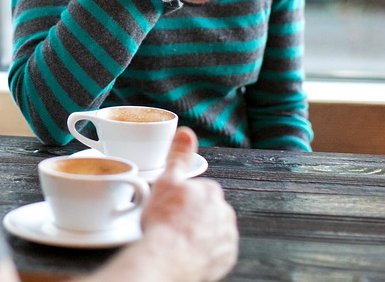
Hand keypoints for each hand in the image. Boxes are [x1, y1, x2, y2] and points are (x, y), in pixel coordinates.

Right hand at [140, 127, 238, 281]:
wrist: (169, 258)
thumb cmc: (166, 221)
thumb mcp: (167, 179)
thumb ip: (179, 156)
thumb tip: (186, 132)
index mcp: (212, 191)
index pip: (198, 190)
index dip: (181, 197)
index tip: (169, 206)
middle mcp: (225, 214)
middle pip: (205, 210)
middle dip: (191, 215)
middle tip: (171, 223)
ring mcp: (227, 238)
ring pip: (211, 230)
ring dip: (198, 232)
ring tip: (177, 239)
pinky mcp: (226, 260)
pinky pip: (214, 251)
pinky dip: (203, 251)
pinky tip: (187, 252)